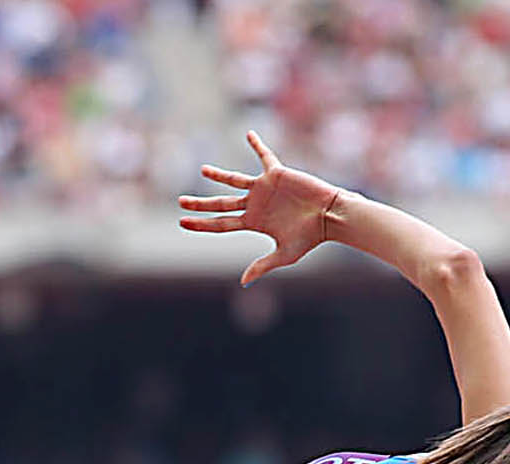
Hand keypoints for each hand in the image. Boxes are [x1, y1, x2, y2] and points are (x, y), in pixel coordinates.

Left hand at [178, 131, 345, 287]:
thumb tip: (243, 283)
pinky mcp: (276, 174)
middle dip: (200, 203)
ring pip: (234, 181)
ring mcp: (264, 188)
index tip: (183, 223)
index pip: (221, 224)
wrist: (328, 216)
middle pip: (221, 204)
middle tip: (181, 201)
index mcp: (253, 223)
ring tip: (203, 170)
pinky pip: (264, 156)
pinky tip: (249, 135)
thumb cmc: (309, 237)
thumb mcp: (285, 255)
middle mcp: (254, 205)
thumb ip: (263, 265)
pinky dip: (257, 145)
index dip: (201, 224)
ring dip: (218, 175)